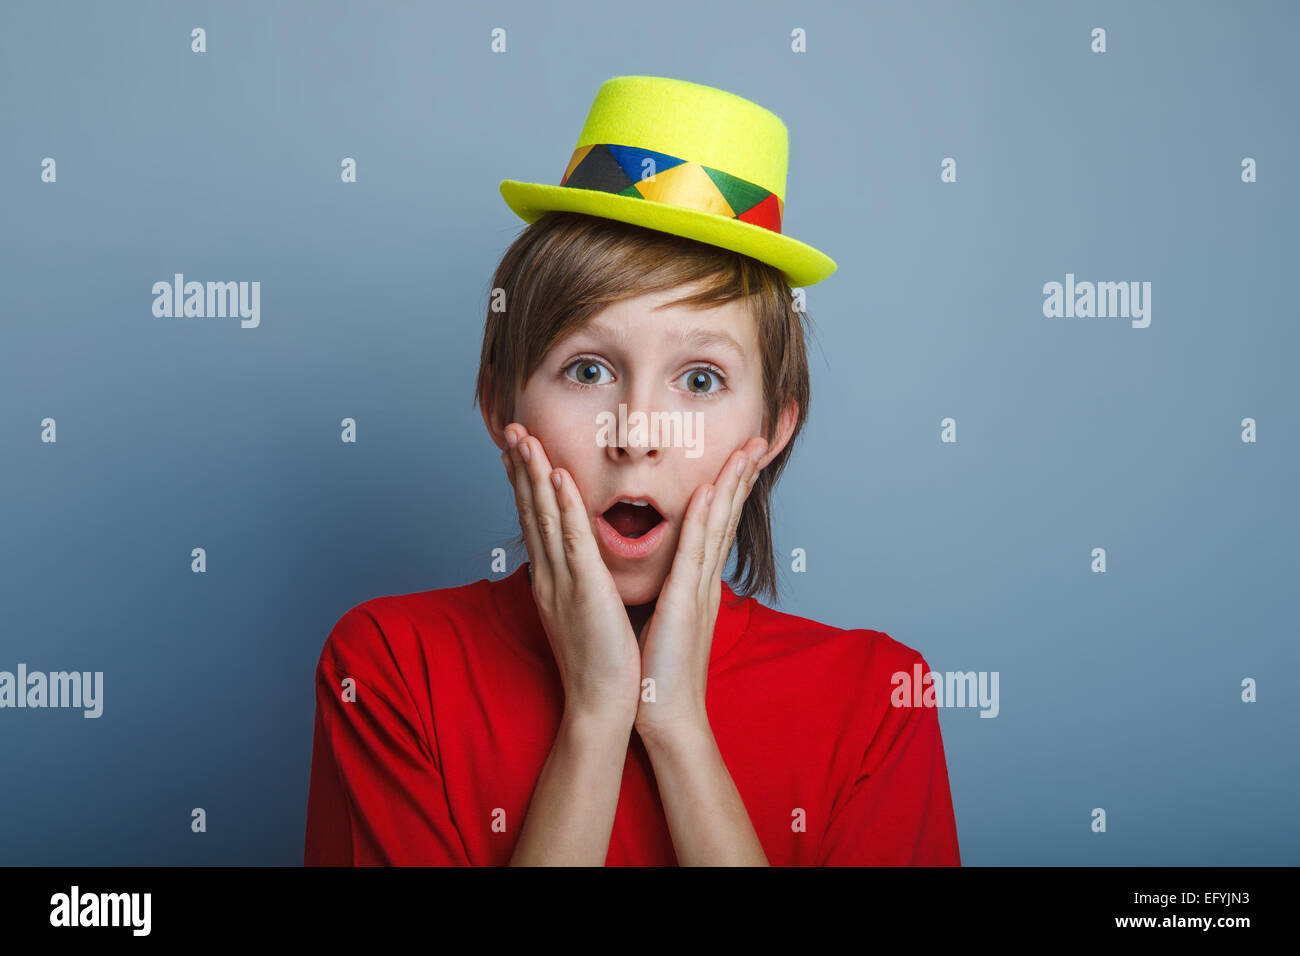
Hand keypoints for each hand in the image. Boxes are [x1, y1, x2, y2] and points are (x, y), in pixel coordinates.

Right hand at [501, 423, 641, 725]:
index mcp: (553, 580)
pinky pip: (572, 540)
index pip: (536, 521)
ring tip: (523, 437)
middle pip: (531, 511)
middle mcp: (550, 575)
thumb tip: (579, 564)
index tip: (518, 451)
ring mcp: (563, 581)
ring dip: (533, 473)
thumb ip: (580, 584)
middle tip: (510, 428)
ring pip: (545, 517)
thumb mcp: (584, 614)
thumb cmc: (601, 664)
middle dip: (520, 467)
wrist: (602, 706)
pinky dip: (563, 505)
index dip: (525, 483)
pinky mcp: (585, 590)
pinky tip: (557, 476)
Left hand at [633, 436, 768, 744]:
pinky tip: (710, 491)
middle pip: (726, 518)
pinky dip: (703, 519)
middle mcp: (705, 582)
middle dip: (742, 477)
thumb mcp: (665, 621)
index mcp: (697, 585)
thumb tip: (663, 576)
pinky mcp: (684, 602)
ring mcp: (699, 590)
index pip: (715, 526)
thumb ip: (669, 593)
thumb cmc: (659, 674)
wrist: (667, 716)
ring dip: (731, 485)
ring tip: (745, 450)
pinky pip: (694, 553)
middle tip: (757, 439)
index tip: (738, 457)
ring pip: (717, 526)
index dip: (729, 490)